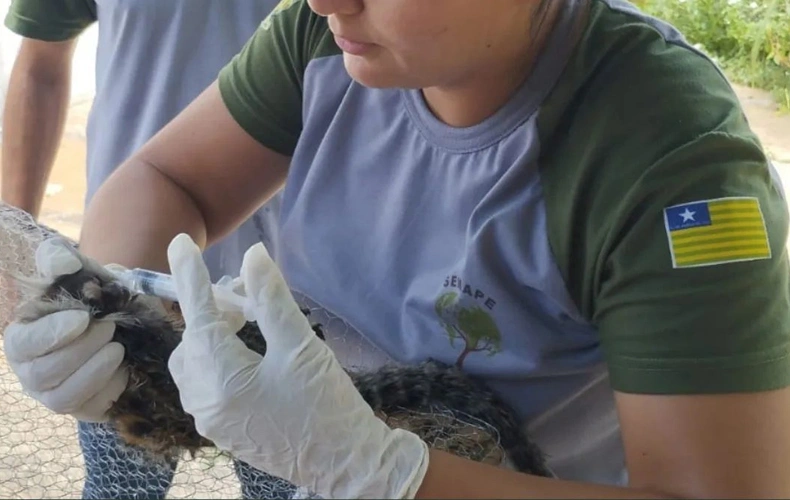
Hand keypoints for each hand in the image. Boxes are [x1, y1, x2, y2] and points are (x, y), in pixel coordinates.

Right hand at [3, 237, 130, 421]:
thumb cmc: (93, 301)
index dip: (52, 333)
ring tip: (119, 348)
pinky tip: (126, 368)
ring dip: (95, 371)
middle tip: (110, 328)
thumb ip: (61, 261)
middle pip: (44, 373)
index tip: (84, 317)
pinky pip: (92, 409)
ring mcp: (55, 396)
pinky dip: (111, 388)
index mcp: (23, 338)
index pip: (22, 344)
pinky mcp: (83, 409)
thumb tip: (60, 261)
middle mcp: (31, 372)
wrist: (127, 326)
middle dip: (81, 350)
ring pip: (63, 397)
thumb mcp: (80, 275)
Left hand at [166, 233, 429, 498]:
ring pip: (194, 361)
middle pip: (193, 339)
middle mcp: (204, 401)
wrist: (346, 464)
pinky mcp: (221, 429)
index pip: (199, 315)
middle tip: (248, 298)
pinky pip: (204, 383)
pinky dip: (217, 359)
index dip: (190, 276)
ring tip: (250, 324)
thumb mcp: (301, 346)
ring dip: (213, 336)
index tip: (180, 242)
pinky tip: (250, 353)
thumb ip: (271, 299)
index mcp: (221, 380)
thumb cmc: (327, 405)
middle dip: (215, 311)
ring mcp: (210, 419)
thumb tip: (253, 256)